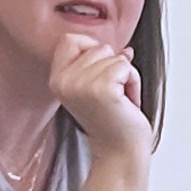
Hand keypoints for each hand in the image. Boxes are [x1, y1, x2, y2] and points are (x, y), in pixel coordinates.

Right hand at [49, 33, 150, 164]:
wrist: (119, 151)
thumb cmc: (112, 122)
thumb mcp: (95, 86)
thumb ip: (101, 63)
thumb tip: (125, 50)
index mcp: (57, 79)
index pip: (71, 39)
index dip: (92, 50)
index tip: (99, 75)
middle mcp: (64, 81)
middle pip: (98, 47)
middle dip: (114, 67)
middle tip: (111, 95)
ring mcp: (82, 85)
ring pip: (115, 56)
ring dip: (126, 76)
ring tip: (118, 100)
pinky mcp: (103, 90)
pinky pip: (126, 67)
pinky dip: (133, 82)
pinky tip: (126, 102)